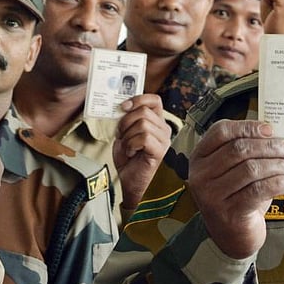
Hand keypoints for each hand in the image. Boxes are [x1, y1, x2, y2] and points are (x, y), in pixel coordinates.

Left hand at [113, 94, 172, 208]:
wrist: (132, 185)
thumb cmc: (130, 162)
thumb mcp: (125, 136)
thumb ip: (126, 121)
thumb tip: (120, 107)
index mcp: (156, 123)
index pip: (154, 100)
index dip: (138, 99)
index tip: (123, 106)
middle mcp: (164, 129)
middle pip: (144, 111)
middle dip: (125, 122)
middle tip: (121, 135)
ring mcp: (164, 140)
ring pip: (143, 124)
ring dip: (128, 136)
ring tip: (128, 148)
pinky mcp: (160, 151)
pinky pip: (144, 138)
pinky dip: (131, 145)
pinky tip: (132, 154)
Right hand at [188, 119, 283, 258]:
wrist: (232, 235)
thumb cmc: (236, 196)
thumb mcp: (233, 169)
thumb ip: (245, 148)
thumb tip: (271, 132)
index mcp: (200, 157)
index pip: (221, 132)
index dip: (248, 127)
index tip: (270, 130)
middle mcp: (201, 175)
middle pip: (239, 149)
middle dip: (270, 147)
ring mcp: (212, 195)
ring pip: (251, 169)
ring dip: (278, 165)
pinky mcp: (229, 212)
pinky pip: (259, 190)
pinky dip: (280, 182)